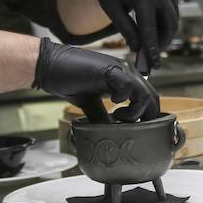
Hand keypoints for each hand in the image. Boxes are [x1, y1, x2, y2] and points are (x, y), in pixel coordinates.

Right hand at [32, 38, 160, 121]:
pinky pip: (128, 85)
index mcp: (124, 80)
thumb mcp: (91, 106)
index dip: (147, 115)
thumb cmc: (68, 81)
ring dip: (136, 111)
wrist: (50, 68)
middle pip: (152, 97)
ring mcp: (119, 70)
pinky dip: (124, 98)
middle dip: (146, 117)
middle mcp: (126, 73)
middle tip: (131, 128)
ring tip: (119, 117)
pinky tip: (112, 104)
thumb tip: (114, 134)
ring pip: (145, 93)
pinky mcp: (109, 70)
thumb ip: (104, 118)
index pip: (148, 98)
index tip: (136, 129)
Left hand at [88, 0, 178, 66]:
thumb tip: (138, 48)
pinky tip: (156, 25)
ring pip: (174, 15)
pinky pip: (172, 4)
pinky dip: (166, 17)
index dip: (152, 48)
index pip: (150, 28)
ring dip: (166, 30)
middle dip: (163, 41)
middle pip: (169, 23)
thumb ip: (126, 30)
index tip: (154, 63)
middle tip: (154, 54)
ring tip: (154, 42)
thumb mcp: (112, 10)